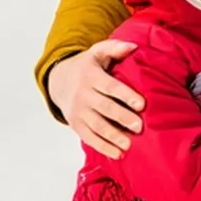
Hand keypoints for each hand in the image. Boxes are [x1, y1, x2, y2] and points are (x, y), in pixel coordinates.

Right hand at [47, 40, 144, 158]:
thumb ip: (115, 48)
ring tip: (129, 144)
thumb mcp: (97, 52)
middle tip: (140, 127)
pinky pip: (89, 138)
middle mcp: (83, 94)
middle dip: (122, 118)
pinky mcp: (76, 125)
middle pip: (104, 108)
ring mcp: (78, 111)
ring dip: (113, 136)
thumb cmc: (87, 66)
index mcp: (90, 76)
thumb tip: (134, 47)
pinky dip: (103, 147)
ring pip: (96, 126)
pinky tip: (118, 154)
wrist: (59, 80)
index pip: (110, 87)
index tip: (142, 104)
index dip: (126, 95)